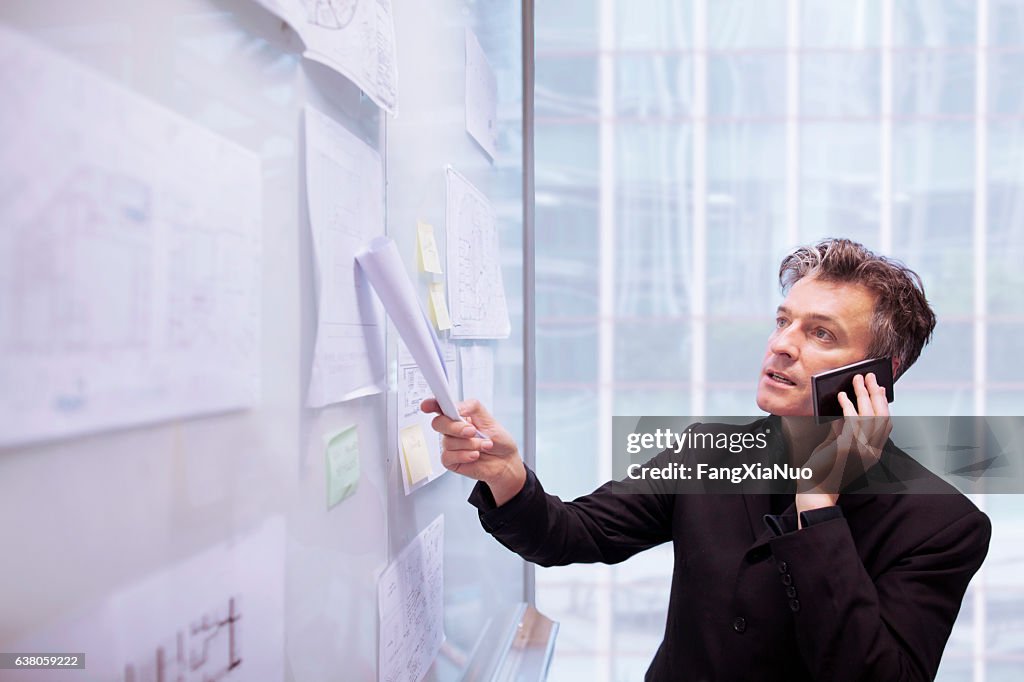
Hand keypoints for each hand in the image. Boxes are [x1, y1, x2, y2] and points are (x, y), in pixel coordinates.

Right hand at [420, 398, 525, 505]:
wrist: (505, 461)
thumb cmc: (498, 440)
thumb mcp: (489, 418)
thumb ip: (472, 407)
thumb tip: (457, 408)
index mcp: (458, 416)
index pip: (440, 407)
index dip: (430, 404)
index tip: (427, 405)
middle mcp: (452, 430)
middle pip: (438, 423)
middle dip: (456, 427)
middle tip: (472, 431)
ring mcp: (450, 445)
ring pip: (448, 442)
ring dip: (470, 444)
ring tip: (484, 445)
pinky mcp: (450, 460)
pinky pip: (448, 456)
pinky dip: (464, 455)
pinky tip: (475, 455)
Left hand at [796, 373, 891, 522]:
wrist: (815, 489)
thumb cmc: (824, 468)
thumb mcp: (838, 446)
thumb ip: (844, 430)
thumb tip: (846, 410)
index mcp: (873, 453)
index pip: (885, 424)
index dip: (883, 404)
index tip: (878, 388)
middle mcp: (872, 452)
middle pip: (881, 416)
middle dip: (875, 393)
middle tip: (869, 377)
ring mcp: (862, 451)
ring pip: (869, 415)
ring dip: (862, 394)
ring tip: (856, 380)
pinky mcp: (848, 448)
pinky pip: (852, 421)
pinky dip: (847, 405)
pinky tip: (841, 396)